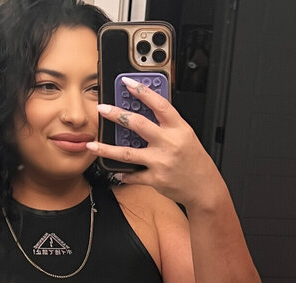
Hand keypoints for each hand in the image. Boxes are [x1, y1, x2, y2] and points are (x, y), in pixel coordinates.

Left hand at [86, 76, 226, 209]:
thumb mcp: (186, 136)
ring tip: (92, 145)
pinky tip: (116, 172)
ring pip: (127, 153)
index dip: (142, 91)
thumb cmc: (194, 160)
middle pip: (138, 124)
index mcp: (179, 128)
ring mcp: (160, 161)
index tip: (127, 83)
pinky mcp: (155, 179)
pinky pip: (133, 176)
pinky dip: (123, 175)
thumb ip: (167, 125)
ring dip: (106, 149)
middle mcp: (169, 143)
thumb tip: (145, 111)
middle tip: (101, 109)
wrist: (204, 187)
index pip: (159, 104)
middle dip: (116, 115)